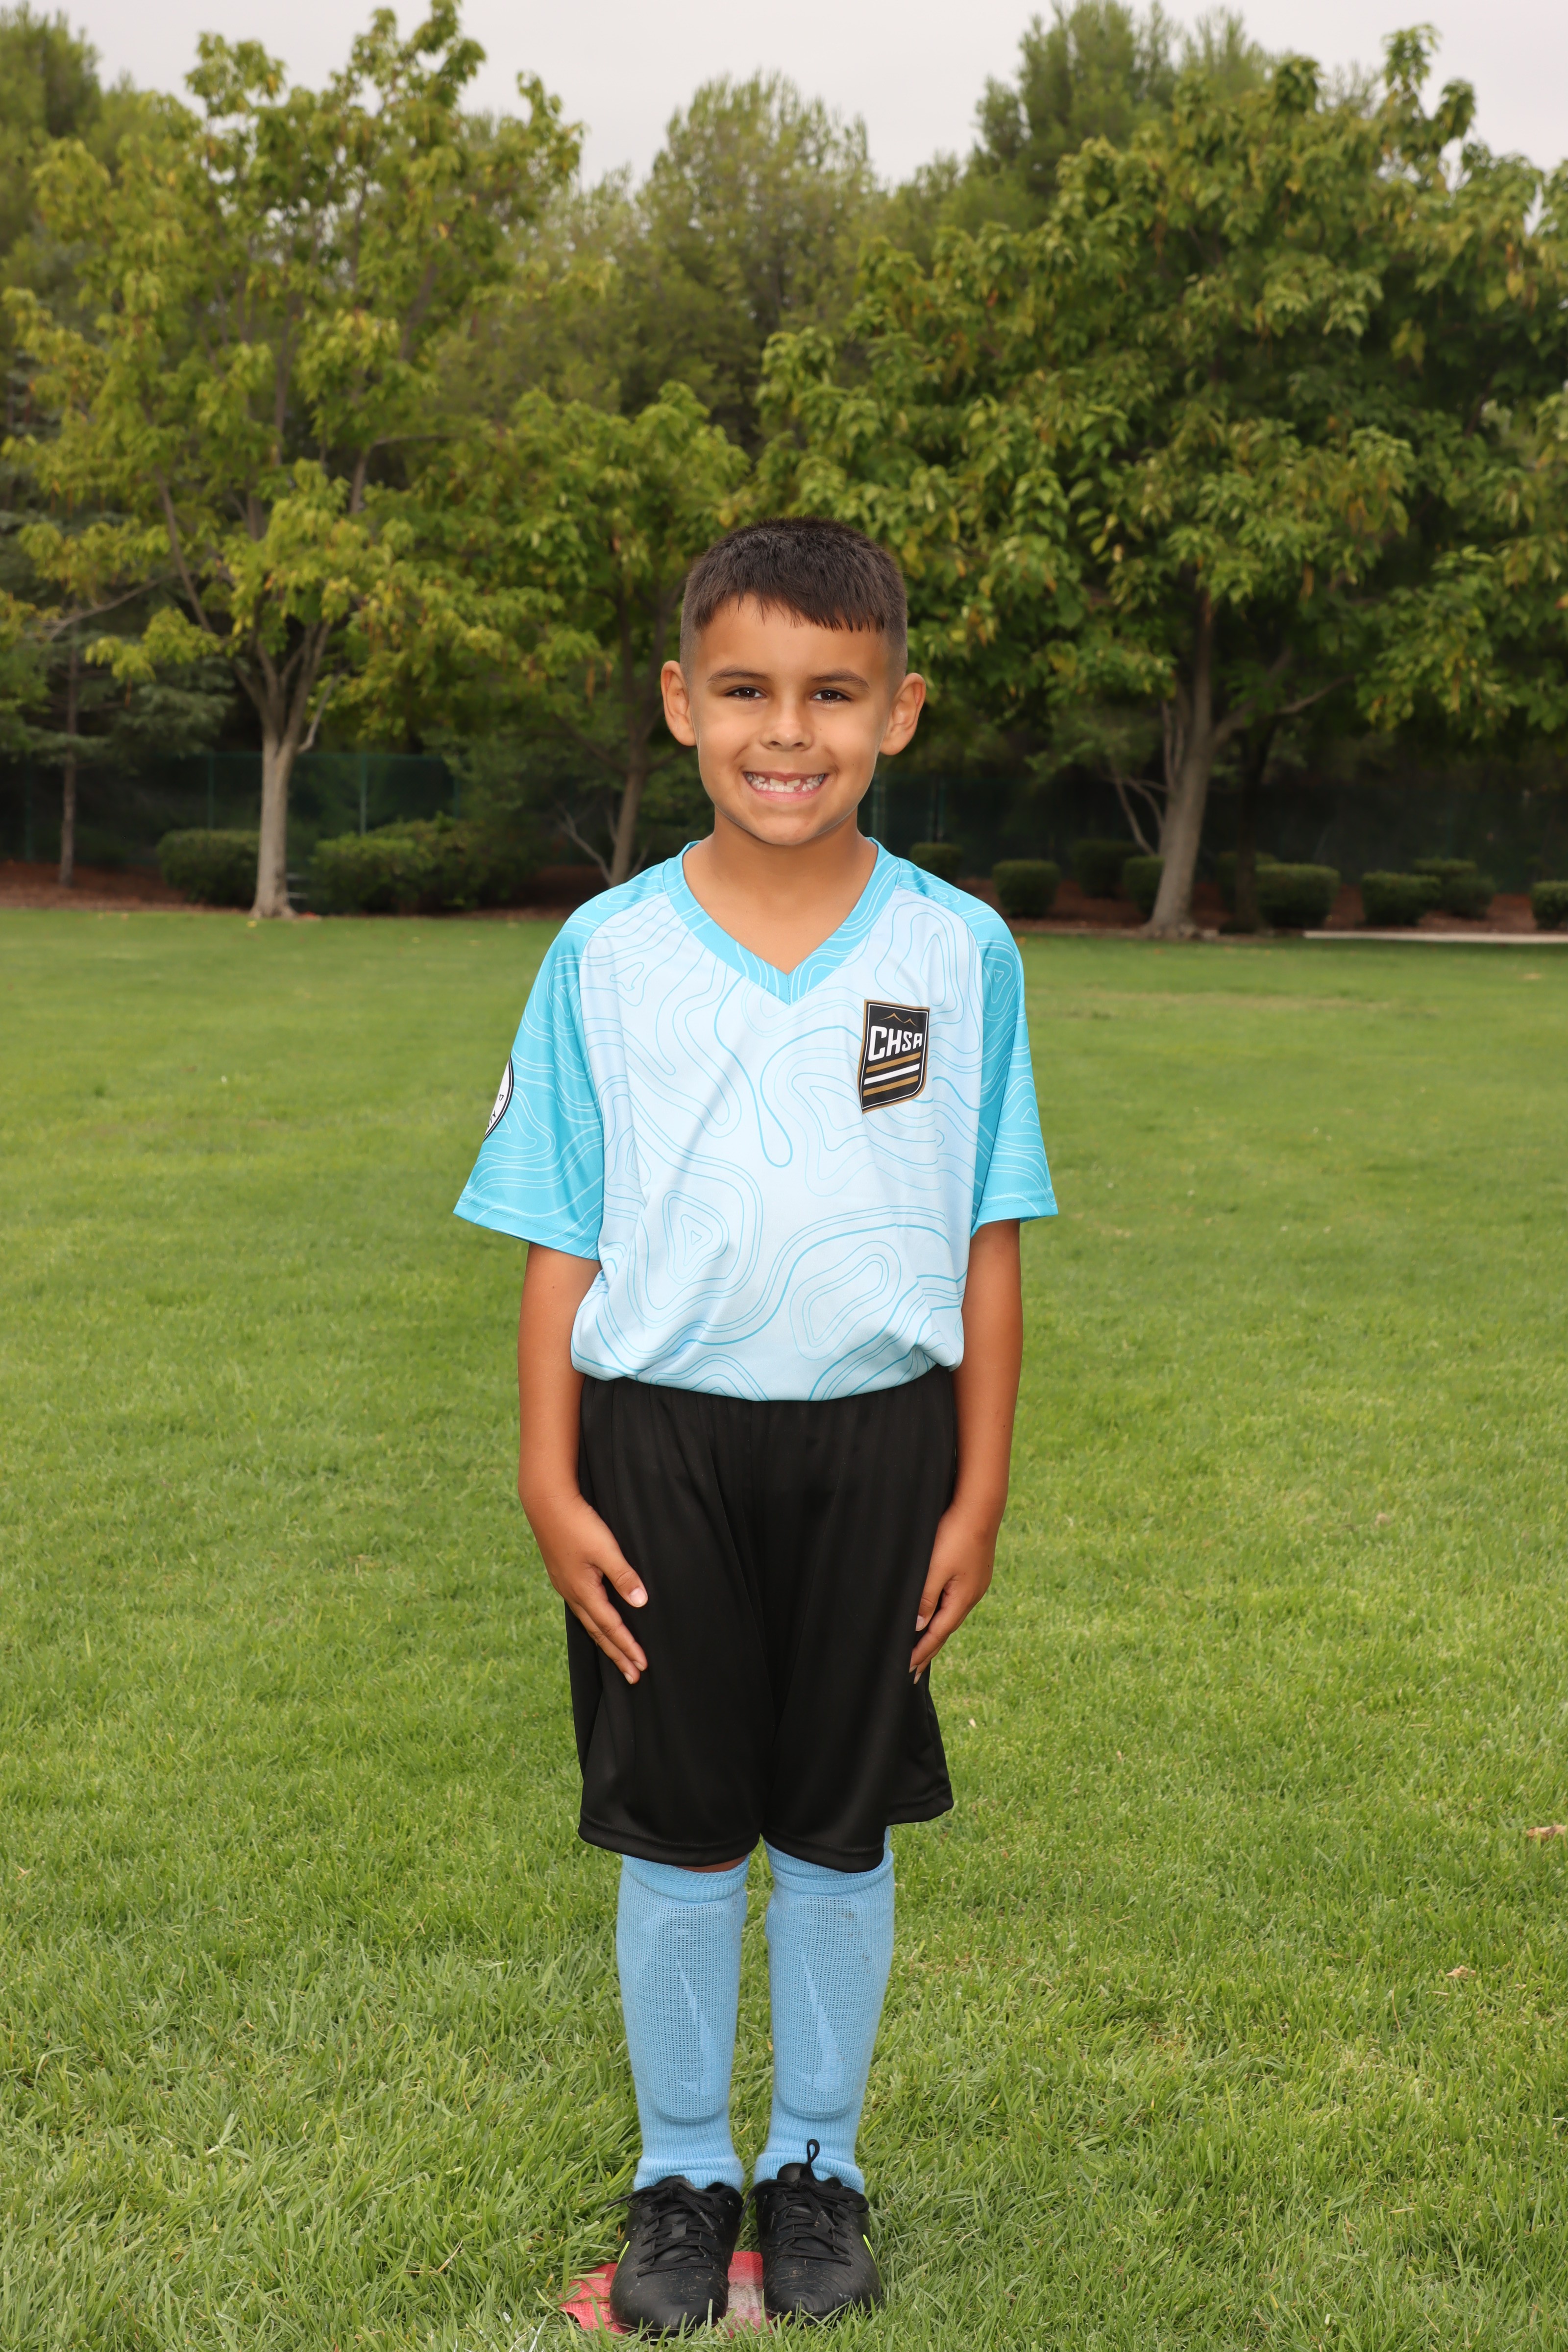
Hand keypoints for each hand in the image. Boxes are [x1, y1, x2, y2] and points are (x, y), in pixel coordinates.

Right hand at [524, 1482, 649, 1684]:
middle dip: (617, 1655)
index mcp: (583, 1591)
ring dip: (606, 1640)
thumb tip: (640, 1603)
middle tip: (633, 1676)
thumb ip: (624, 1576)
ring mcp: (565, 1585)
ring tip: (617, 1657)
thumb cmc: (578, 1523)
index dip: (627, 1647)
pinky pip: (581, 1608)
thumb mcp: (605, 1549)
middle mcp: (572, 1593)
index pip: (611, 1627)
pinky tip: (596, 1620)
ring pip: (588, 1622)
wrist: (545, 1502)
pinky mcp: (562, 1574)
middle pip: (599, 1632)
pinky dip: (593, 1622)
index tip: (642, 1666)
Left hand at [910, 1502, 998, 1675]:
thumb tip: (919, 1627)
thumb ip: (926, 1597)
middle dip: (929, 1651)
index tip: (907, 1670)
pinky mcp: (974, 1575)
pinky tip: (939, 1615)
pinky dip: (943, 1616)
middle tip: (914, 1672)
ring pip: (951, 1616)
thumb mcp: (935, 1568)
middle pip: (945, 1630)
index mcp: (961, 1599)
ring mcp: (975, 1585)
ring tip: (925, 1649)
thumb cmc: (955, 1535)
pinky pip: (955, 1603)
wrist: (981, 1508)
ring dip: (936, 1634)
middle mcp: (971, 1596)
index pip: (937, 1634)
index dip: (921, 1653)